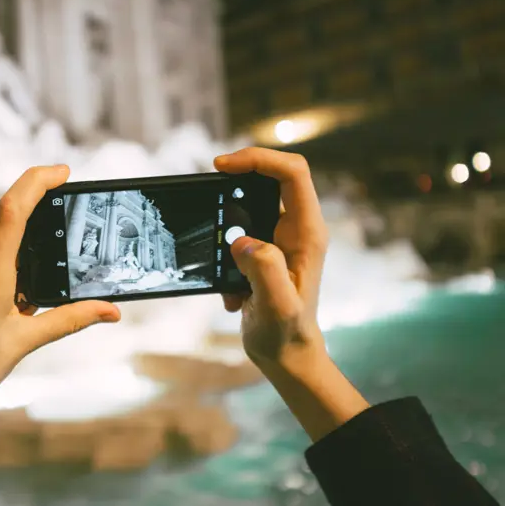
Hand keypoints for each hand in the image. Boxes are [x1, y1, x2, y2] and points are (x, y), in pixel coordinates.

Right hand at [215, 148, 367, 441]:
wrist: (286, 355)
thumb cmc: (286, 334)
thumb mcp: (277, 306)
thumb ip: (264, 269)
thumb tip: (241, 241)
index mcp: (307, 232)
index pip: (292, 172)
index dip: (258, 159)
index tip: (222, 167)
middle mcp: (298, 228)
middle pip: (272, 175)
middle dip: (236, 181)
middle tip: (208, 193)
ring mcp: (281, 237)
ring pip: (251, 202)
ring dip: (226, 224)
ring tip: (223, 266)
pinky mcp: (265, 249)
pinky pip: (239, 229)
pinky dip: (224, 251)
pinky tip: (230, 287)